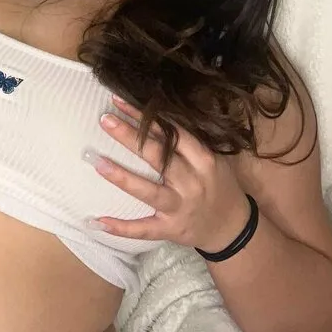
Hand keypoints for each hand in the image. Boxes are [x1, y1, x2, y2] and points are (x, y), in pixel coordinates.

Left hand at [85, 95, 250, 252]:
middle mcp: (191, 182)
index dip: (146, 117)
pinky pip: (144, 229)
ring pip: (148, 191)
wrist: (234, 228)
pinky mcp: (171, 229)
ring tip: (98, 163)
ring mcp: (180, 207)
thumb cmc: (217, 185)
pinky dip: (122, 228)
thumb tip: (151, 114)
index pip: (172, 133)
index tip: (121, 102)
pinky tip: (98, 221)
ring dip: (122, 178)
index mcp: (202, 160)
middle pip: (157, 157)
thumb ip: (184, 142)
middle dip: (130, 137)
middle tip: (105, 120)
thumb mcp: (209, 160)